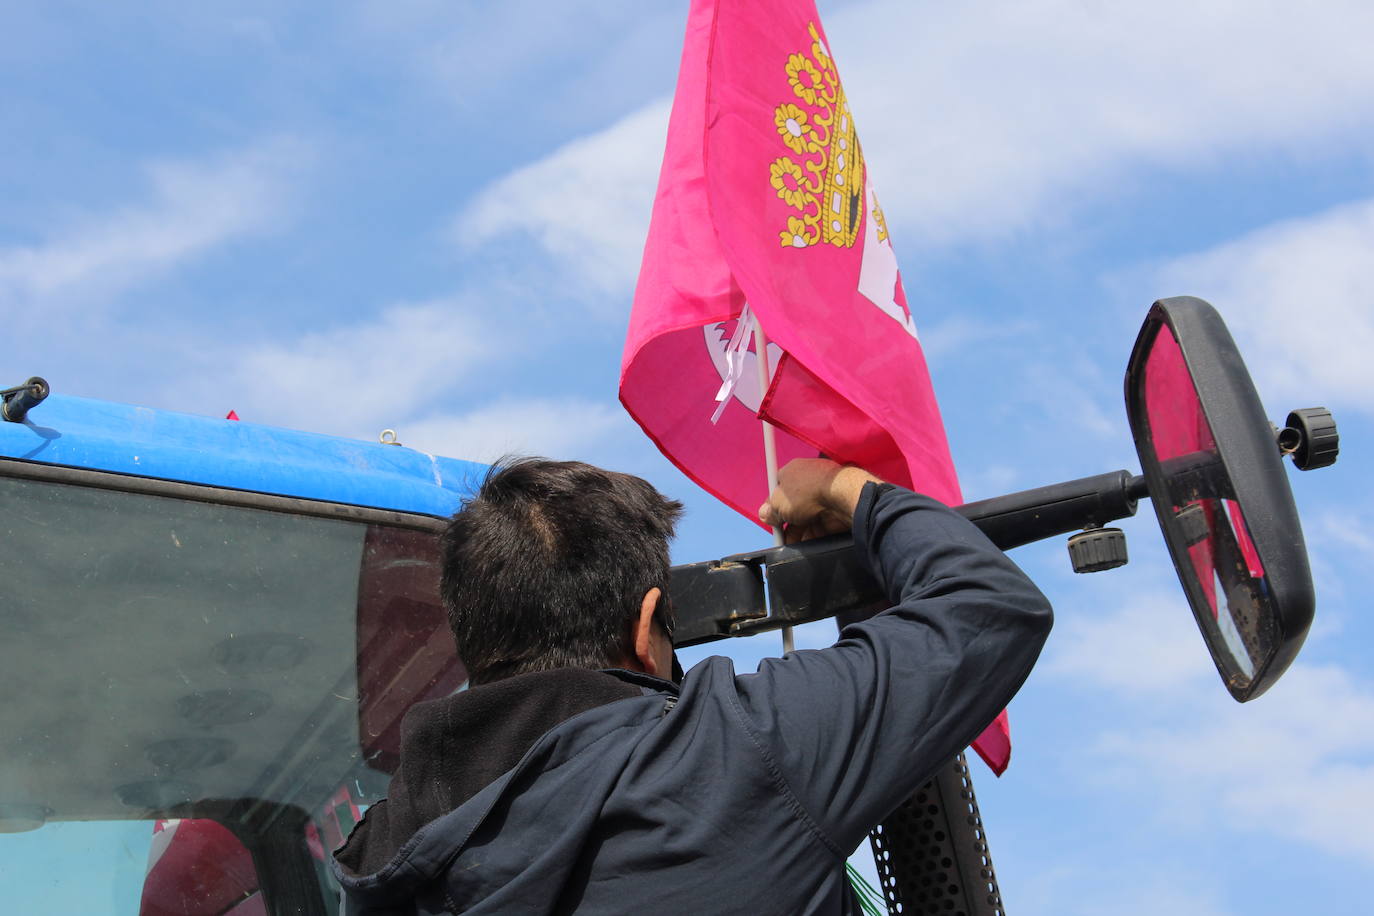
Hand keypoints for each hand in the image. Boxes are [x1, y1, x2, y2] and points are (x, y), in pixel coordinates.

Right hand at [758, 459, 880, 543]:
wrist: (841, 496)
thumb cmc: (807, 492)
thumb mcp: (778, 502)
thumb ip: (770, 510)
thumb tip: (766, 514)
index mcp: (793, 472)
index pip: (778, 490)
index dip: (773, 506)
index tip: (771, 520)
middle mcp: (809, 482)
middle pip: (792, 507)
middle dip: (785, 525)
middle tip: (781, 538)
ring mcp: (823, 496)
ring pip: (806, 519)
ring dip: (798, 533)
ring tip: (793, 544)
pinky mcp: (834, 510)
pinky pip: (819, 526)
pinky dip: (813, 536)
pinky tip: (807, 543)